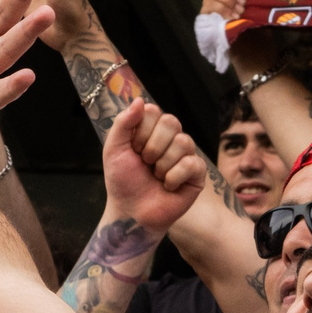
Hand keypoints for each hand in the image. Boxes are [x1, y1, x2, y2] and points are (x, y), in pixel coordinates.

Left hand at [102, 101, 207, 232]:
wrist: (132, 211)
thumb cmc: (123, 181)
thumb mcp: (113, 149)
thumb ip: (123, 123)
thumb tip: (139, 101)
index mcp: (151, 130)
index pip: (153, 111)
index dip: (141, 131)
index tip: (133, 149)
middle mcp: (171, 138)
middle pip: (171, 121)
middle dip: (152, 146)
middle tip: (145, 163)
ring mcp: (186, 154)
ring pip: (183, 142)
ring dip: (162, 164)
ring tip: (156, 176)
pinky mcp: (197, 173)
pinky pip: (191, 163)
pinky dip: (173, 177)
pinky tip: (168, 186)